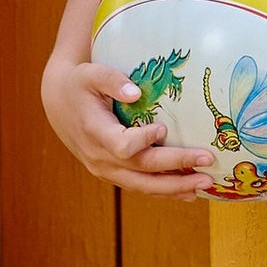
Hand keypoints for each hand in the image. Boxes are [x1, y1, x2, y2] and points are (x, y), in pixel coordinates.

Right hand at [39, 53, 218, 195]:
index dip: (142, 140)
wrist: (58, 104)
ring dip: (176, 188)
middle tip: (208, 163)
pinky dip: (164, 192)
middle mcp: (100, 157)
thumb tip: (136, 92)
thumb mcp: (90, 74)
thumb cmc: (79, 84)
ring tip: (206, 184)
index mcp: (95, 131)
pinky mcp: (112, 174)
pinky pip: (140, 188)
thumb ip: (112, 80)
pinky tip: (188, 192)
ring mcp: (105, 169)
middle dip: (176, 169)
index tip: (163, 128)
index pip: (121, 145)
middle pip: (141, 170)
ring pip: (143, 187)